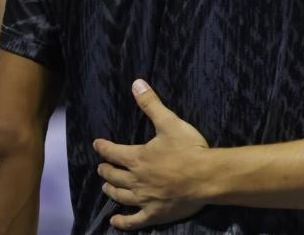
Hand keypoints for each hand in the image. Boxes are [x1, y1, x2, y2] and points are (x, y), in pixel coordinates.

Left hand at [92, 80, 209, 230]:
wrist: (206, 176)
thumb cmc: (189, 148)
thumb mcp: (170, 122)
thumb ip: (151, 104)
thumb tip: (136, 83)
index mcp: (137, 158)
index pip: (114, 152)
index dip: (103, 148)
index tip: (97, 144)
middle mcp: (135, 180)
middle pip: (114, 176)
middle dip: (106, 170)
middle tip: (102, 168)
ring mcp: (144, 199)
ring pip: (120, 196)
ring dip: (111, 191)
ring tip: (106, 188)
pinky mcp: (154, 213)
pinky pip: (134, 221)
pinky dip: (122, 222)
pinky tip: (115, 222)